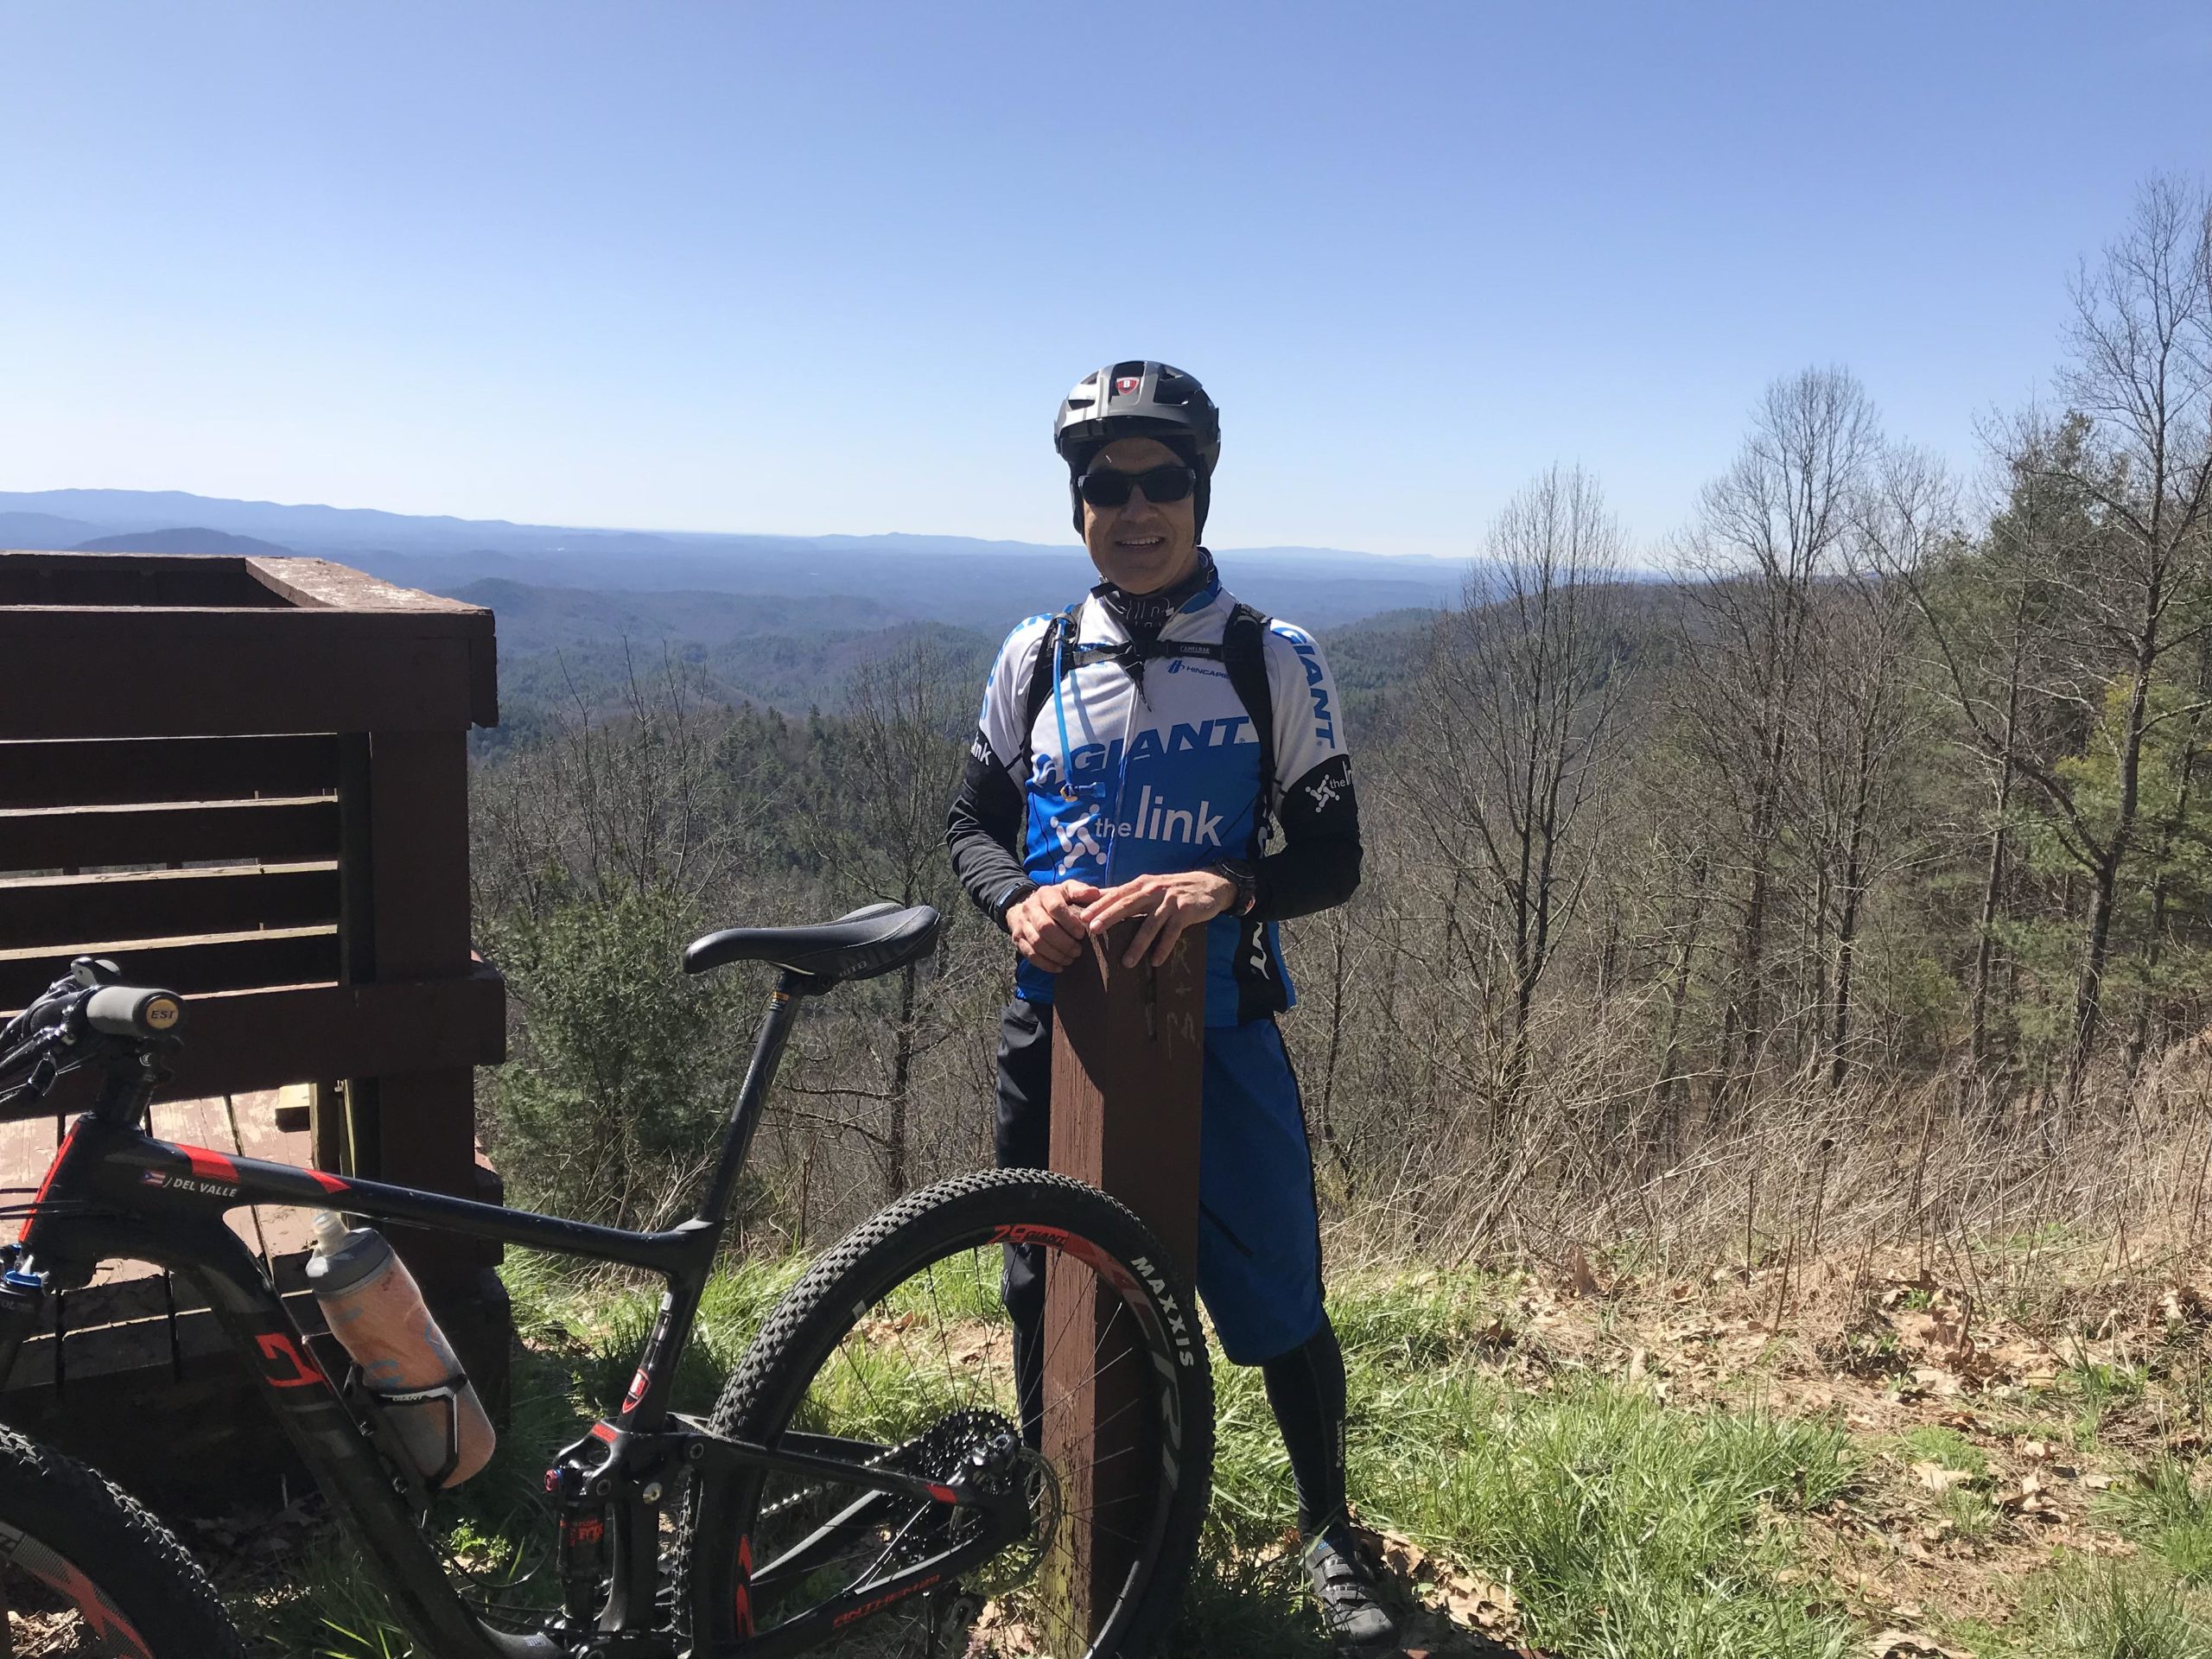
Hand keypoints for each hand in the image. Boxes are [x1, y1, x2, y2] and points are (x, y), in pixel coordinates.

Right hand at [1006, 880, 1100, 972]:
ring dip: (1056, 955)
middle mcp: (1029, 908)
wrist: (1027, 907)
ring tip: (1071, 959)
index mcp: (1044, 894)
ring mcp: (1021, 924)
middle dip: (1064, 942)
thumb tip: (1094, 893)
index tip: (1081, 934)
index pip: (1055, 908)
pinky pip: (1030, 955)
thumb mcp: (1067, 890)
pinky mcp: (1018, 939)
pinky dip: (1046, 964)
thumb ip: (1080, 890)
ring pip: (1037, 943)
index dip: (1070, 922)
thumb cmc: (1054, 900)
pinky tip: (1059, 967)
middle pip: (1045, 928)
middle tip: (1078, 951)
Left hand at [1082, 871, 1237, 967]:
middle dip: (1109, 917)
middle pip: (1128, 905)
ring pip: (1150, 925)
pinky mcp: (1185, 913)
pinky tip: (1156, 962)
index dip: (1099, 905)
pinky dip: (1163, 948)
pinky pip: (1172, 933)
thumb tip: (1098, 899)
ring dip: (1137, 944)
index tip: (1082, 917)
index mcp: (1141, 884)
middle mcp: (1154, 890)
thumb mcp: (1150, 886)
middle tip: (1093, 931)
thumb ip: (1127, 894)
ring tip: (1126, 962)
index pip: (1116, 894)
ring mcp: (1170, 902)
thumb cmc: (1173, 889)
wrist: (1209, 884)